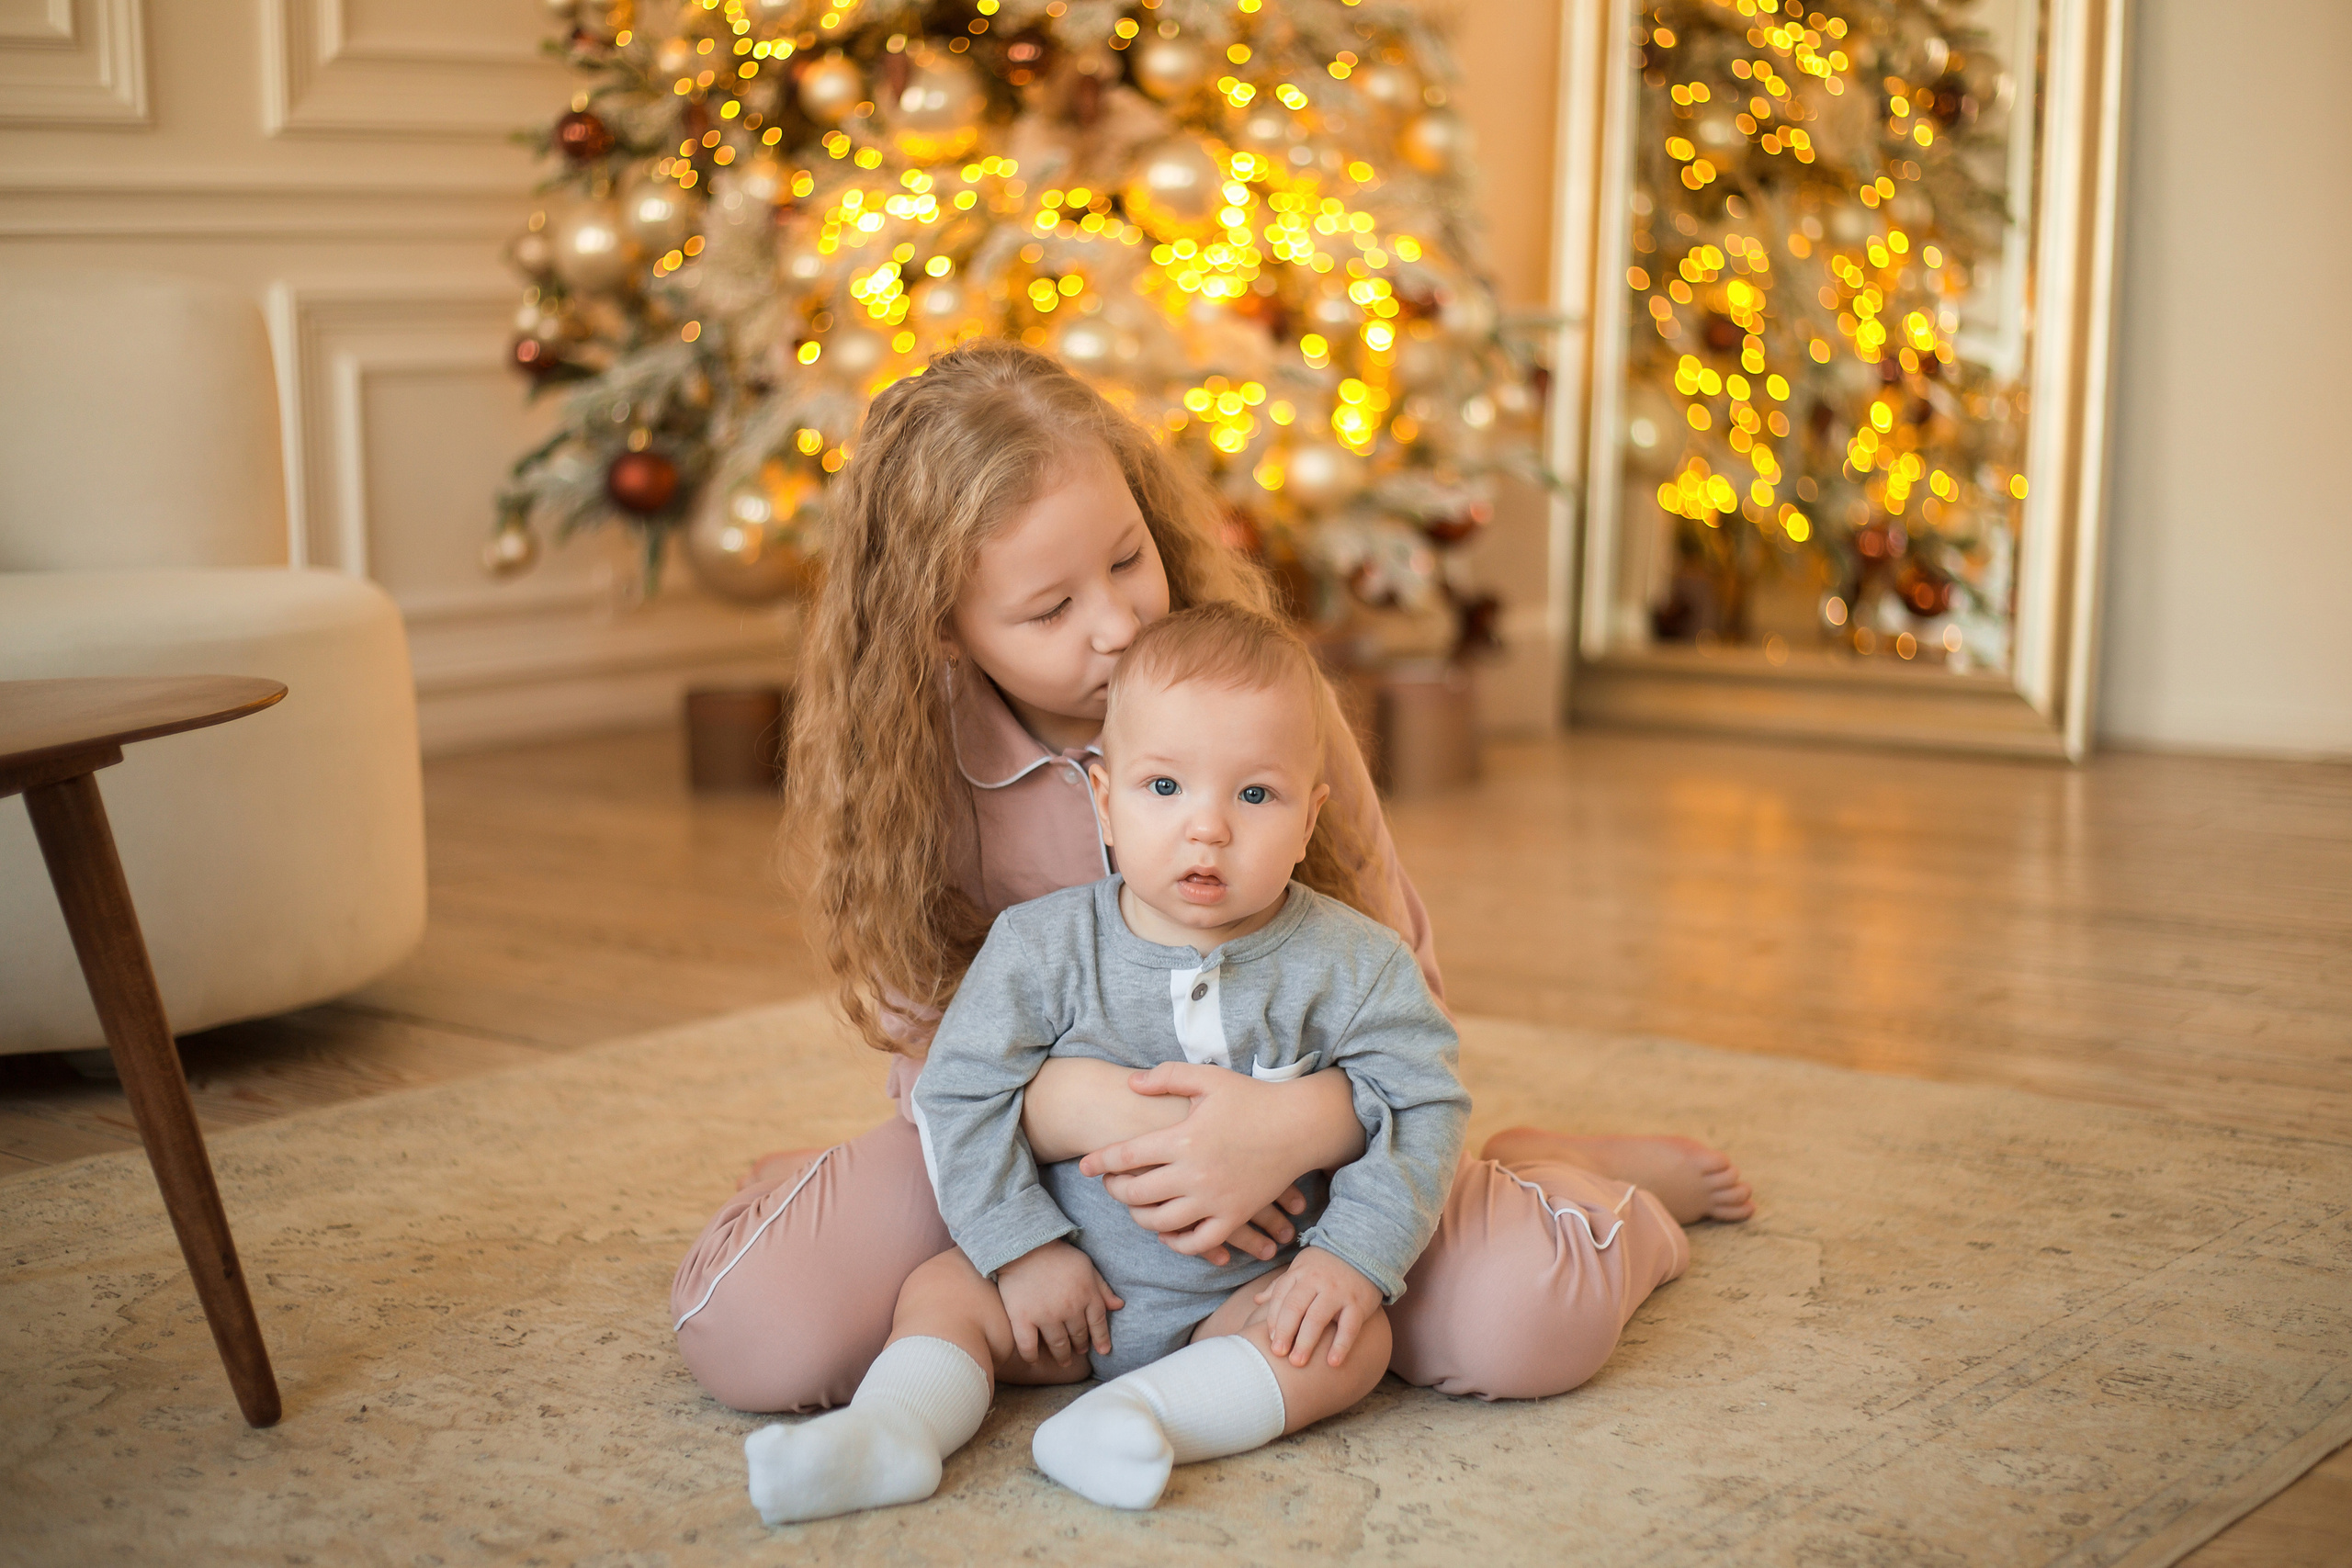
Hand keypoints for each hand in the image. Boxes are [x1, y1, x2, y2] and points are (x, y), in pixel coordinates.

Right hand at [994, 1240, 1121, 1365]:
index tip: (1103, 1350)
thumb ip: (1102, 1288)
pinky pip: (1028, 1346)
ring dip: (1062, 1355)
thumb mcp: (1086, 1266)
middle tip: (1079, 1350)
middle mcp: (1069, 1308)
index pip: (1098, 1324)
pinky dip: (1032, 1356)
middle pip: (1079, 1336)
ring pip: (1058, 1345)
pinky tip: (1034, 1359)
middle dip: (1081, 1345)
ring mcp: (1046, 1315)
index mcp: (1087, 1295)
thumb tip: (1119, 1305)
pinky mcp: (1022, 1318)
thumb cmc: (1057, 1255)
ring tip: (1063, 1359)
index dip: (1101, 1339)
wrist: (1024, 1246)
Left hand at [1078, 1063, 1364, 1259]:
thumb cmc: (1252, 1098)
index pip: (1126, 1156)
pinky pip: (1197, 1242)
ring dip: (1140, 1217)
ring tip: (1136, 1206)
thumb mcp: (1209, 1078)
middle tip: (1110, 1185)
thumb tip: (1130, 1083)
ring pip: (1161, 1223)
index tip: (1085, 1165)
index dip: (1099, 1162)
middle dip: (1115, 1191)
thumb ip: (1167, 1077)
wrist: (1299, 1125)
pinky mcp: (1234, 1216)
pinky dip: (1177, 1243)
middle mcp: (1194, 1173)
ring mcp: (1215, 1199)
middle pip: (1137, 1194)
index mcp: (1183, 1138)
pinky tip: (1168, 1232)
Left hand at [1253, 1246, 1381, 1368]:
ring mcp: (1337, 1291)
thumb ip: (1280, 1286)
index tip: (1271, 1341)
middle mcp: (1316, 1281)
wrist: (1364, 1249)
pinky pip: (1349, 1326)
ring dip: (1306, 1342)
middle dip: (1285, 1332)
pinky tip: (1333, 1362)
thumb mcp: (1301, 1268)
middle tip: (1278, 1354)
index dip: (1274, 1320)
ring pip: (1318, 1317)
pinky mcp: (1358, 1303)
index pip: (1281, 1297)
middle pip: (1295, 1307)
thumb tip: (1257, 1301)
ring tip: (1298, 1362)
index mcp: (1300, 1273)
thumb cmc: (1326, 1265)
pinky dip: (1341, 1345)